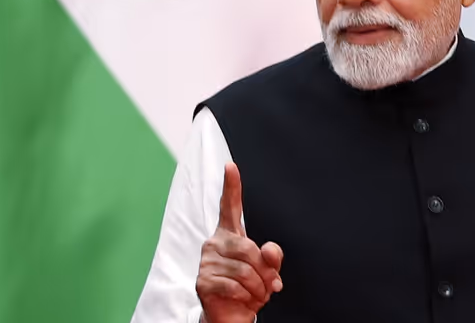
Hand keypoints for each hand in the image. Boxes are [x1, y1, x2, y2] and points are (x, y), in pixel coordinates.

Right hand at [196, 163, 283, 322]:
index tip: (230, 166)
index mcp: (230, 235)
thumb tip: (270, 252)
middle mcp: (215, 243)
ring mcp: (206, 261)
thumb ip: (272, 257)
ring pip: (244, 270)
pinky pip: (234, 285)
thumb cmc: (248, 290)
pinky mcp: (202, 280)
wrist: (231, 316)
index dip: (231, 186)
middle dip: (264, 272)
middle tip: (267, 285)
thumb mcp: (267, 272)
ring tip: (254, 294)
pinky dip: (246, 296)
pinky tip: (242, 298)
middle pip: (248, 248)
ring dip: (258, 288)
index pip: (229, 207)